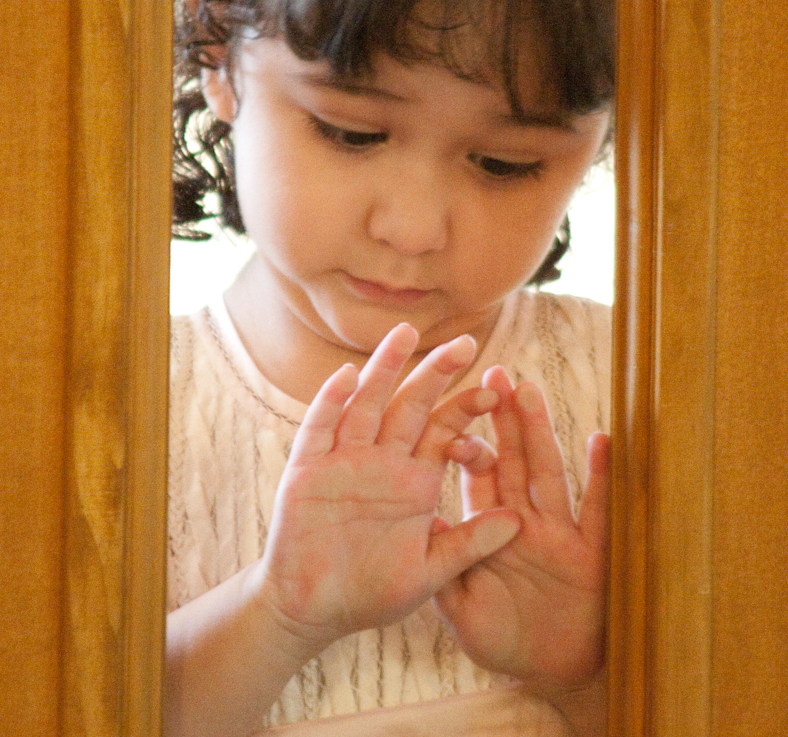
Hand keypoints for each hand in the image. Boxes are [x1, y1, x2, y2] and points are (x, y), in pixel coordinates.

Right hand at [256, 325, 520, 655]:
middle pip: (411, 405)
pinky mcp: (307, 470)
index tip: (495, 394)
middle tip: (466, 344)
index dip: (467, 410)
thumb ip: (470, 545)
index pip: (445, 431)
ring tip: (406, 334)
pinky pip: (320, 429)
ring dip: (384, 369)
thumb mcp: (430, 572)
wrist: (314, 611)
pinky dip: (332, 402)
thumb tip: (519, 521)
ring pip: (367, 404)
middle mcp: (382, 460)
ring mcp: (344, 460)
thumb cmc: (373, 592)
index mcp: (415, 479)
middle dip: (436, 374)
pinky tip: (348, 376)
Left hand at [433, 367, 609, 689]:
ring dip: (539, 433)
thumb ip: (443, 562)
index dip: (469, 439)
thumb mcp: (461, 605)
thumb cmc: (504, 638)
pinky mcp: (591, 556)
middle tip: (494, 372)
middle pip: (512, 458)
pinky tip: (602, 441)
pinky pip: (597, 511)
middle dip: (503, 418)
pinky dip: (601, 478)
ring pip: (547, 473)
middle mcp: (525, 520)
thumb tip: (419, 515)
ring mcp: (559, 534)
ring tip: (529, 392)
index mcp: (490, 527)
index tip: (456, 407)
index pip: (478, 473)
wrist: (551, 674)